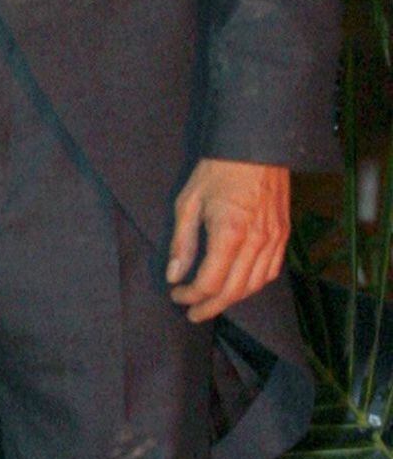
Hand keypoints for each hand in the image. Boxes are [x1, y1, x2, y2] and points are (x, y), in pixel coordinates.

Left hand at [166, 158, 290, 323]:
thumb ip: (181, 242)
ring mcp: (274, 239)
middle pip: (233, 291)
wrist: (255, 145)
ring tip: (212, 304)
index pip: (210, 282)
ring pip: (254, 285)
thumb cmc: (218, 170)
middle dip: (210, 307)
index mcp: (229, 233)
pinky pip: (271, 271)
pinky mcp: (283, 234)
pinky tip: (239, 286)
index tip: (176, 295)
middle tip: (192, 314)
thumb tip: (174, 275)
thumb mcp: (188, 202)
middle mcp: (256, 241)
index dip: (191, 296)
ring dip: (232, 300)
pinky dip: (253, 285)